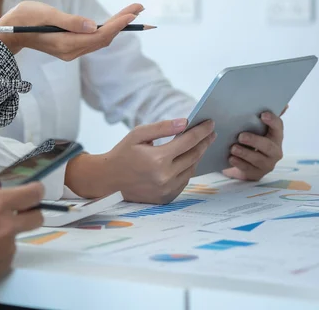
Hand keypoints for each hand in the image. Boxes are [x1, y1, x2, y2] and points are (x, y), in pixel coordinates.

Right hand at [0, 1, 142, 59]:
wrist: (9, 34)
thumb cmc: (23, 20)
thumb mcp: (44, 14)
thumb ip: (69, 21)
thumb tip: (93, 25)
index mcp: (65, 44)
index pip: (99, 35)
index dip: (118, 24)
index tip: (133, 12)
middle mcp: (71, 51)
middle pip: (104, 38)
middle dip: (123, 23)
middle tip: (140, 7)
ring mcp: (71, 51)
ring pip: (100, 40)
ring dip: (117, 26)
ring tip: (134, 10)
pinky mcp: (70, 47)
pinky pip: (94, 40)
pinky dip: (107, 30)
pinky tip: (117, 21)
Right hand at [0, 175, 44, 308]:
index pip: (34, 193)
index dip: (35, 190)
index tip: (31, 191)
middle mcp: (7, 226)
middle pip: (37, 217)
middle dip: (29, 212)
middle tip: (11, 212)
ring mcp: (7, 249)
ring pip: (18, 235)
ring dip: (6, 232)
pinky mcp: (2, 267)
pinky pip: (6, 253)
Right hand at [66, 119, 215, 203]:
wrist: (107, 180)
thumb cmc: (122, 154)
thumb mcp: (138, 135)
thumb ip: (162, 127)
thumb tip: (185, 122)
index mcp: (158, 159)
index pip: (188, 141)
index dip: (201, 131)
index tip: (210, 123)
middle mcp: (165, 176)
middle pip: (194, 156)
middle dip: (204, 142)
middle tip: (210, 133)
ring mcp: (167, 189)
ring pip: (191, 169)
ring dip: (196, 156)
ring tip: (198, 145)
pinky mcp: (167, 198)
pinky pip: (184, 180)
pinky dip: (186, 169)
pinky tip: (184, 160)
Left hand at [223, 109, 285, 180]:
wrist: (242, 164)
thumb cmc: (250, 142)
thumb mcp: (254, 129)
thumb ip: (261, 117)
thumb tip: (281, 104)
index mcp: (275, 137)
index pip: (278, 127)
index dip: (272, 121)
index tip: (262, 114)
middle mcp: (275, 151)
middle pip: (268, 146)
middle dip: (255, 140)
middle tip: (240, 136)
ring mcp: (267, 164)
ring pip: (258, 159)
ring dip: (245, 153)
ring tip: (233, 148)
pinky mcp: (256, 174)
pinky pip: (248, 169)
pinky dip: (239, 163)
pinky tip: (231, 158)